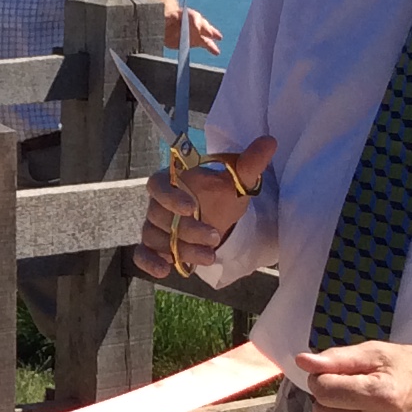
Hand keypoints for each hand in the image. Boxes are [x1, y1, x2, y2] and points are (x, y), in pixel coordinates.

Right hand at [133, 137, 273, 278]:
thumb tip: (270, 142)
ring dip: (181, 250)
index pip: (157, 186)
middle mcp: (157, 204)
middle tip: (214, 237)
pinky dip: (149, 262)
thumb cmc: (222, 196)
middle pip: (161, 218)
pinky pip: (142, 254)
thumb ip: (250, 162)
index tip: (191, 207)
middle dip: (188, 231)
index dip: (170, 198)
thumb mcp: (237, 181)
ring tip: (209, 256)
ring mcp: (154, 226)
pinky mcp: (154, 247)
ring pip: (156, 238)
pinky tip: (165, 270)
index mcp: (171, 181)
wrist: (218, 218)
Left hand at [153, 0, 222, 53]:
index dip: (195, 21)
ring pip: (206, 33)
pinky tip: (216, 52)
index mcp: (184, 14)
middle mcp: (193, 22)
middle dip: (205, 29)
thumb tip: (170, 18)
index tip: (197, 27)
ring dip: (212, 36)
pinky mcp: (196, 40)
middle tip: (209, 34)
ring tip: (219, 38)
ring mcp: (196, 31)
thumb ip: (167, 18)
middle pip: (201, 24)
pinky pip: (205, 43)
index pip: (192, 16)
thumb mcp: (162, 18)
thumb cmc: (163, 20)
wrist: (164, 26)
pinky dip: (211, 47)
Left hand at [292, 341, 411, 411]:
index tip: (338, 373)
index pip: (324, 390)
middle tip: (349, 388)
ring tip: (358, 404)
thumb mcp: (376, 353)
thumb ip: (337, 358)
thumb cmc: (409, 370)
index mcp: (380, 396)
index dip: (323, 377)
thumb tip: (303, 362)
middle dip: (328, 397)